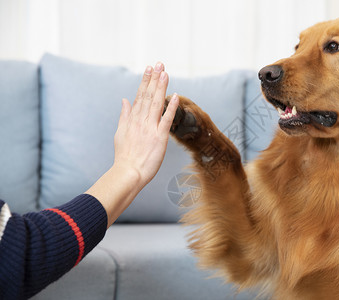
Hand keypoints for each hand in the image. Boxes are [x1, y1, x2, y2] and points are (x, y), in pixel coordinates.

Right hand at [86, 63, 178, 226]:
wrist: (128, 173)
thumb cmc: (124, 156)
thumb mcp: (120, 133)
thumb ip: (124, 115)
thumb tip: (125, 100)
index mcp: (132, 120)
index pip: (139, 96)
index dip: (145, 81)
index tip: (149, 68)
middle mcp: (140, 121)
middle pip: (148, 96)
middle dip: (154, 79)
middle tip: (159, 64)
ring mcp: (150, 128)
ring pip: (156, 104)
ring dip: (161, 88)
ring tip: (165, 73)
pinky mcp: (159, 138)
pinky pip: (166, 120)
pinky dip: (171, 108)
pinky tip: (176, 96)